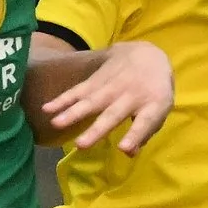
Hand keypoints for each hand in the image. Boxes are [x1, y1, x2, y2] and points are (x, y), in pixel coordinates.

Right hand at [44, 42, 174, 153]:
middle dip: (96, 130)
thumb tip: (129, 154)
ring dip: (73, 113)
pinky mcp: (96, 80)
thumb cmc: (153, 91)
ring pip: (91, 102)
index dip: (135, 135)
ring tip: (56, 124)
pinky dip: (63, 99)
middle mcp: (131, 95)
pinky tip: (47, 108)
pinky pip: (78, 91)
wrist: (146, 53)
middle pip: (112, 114)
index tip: (124, 149)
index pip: (145, 122)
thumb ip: (144, 132)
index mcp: (153, 105)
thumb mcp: (159, 111)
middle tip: (81, 145)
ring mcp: (112, 86)